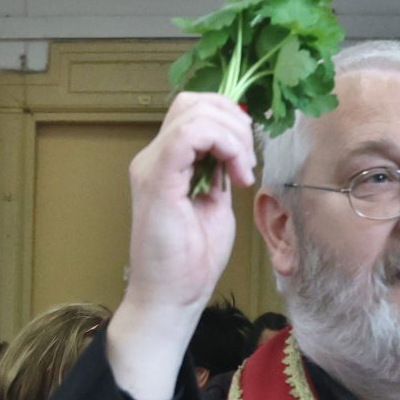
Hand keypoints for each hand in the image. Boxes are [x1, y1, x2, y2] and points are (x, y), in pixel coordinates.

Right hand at [107, 93, 256, 399]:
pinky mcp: (157, 181)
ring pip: (194, 112)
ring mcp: (152, 167)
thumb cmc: (190, 262)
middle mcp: (153, 158)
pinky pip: (189, 136)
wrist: (171, 298)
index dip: (230, 120)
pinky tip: (235, 176)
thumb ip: (219, 173)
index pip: (194, 111)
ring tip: (243, 172)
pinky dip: (222, 145)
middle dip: (234, 120)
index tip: (247, 159)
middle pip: (193, 101)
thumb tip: (235, 148)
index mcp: (166, 162)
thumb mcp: (215, 204)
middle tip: (247, 161)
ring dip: (233, 135)